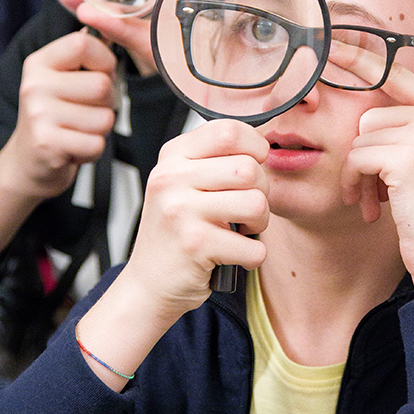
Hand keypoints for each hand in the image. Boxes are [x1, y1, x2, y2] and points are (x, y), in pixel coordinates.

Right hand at [2, 30, 116, 201]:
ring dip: (99, 130)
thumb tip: (110, 21)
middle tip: (84, 112)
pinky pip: (96, 144)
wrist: (27, 164)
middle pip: (102, 84)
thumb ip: (84, 55)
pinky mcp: (47, 145)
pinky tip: (73, 148)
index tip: (100, 74)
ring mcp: (38, 115)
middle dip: (106, 103)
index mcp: (39, 63)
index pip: (83, 44)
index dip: (105, 61)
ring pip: (104, 117)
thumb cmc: (55, 117)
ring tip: (77, 131)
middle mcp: (34, 85)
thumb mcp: (62, 79)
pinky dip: (92, 151)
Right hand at [122, 118, 269, 318]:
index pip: (228, 130)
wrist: (148, 283)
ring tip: (241, 230)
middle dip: (262, 192)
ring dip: (260, 223)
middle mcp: (171, 178)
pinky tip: (233, 255)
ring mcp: (180, 210)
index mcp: (173, 156)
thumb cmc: (177, 231)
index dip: (255, 147)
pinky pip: (253, 246)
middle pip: (250, 168)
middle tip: (245, 210)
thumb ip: (216, 159)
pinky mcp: (194, 245)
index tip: (255, 164)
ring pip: (256, 203)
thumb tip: (265, 146)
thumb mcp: (184, 183)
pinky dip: (252, 256)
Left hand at [340, 62, 413, 298]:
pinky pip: (357, 157)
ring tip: (375, 201)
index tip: (331, 41)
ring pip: (361, 137)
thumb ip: (407, 127)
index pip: (396, 73)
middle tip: (372, 191)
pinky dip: (354, 183)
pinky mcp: (408, 156)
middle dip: (362, 154)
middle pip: (370, 115)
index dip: (360, 56)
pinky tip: (370, 207)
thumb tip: (365, 103)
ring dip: (357, 173)